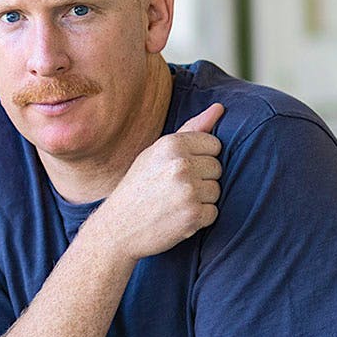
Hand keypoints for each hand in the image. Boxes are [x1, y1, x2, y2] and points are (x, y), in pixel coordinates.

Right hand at [93, 102, 224, 259]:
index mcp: (171, 144)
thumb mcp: (156, 153)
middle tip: (173, 189)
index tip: (178, 169)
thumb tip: (220, 108)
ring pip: (216, 190)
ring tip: (174, 203)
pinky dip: (198, 218)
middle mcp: (180, 165)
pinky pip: (213, 213)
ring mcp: (188, 191)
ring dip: (200, 199)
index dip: (199, 158)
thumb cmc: (138, 187)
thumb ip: (190, 130)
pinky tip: (177, 217)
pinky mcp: (193, 215)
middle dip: (201, 179)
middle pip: (217, 167)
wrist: (116, 228)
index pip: (214, 144)